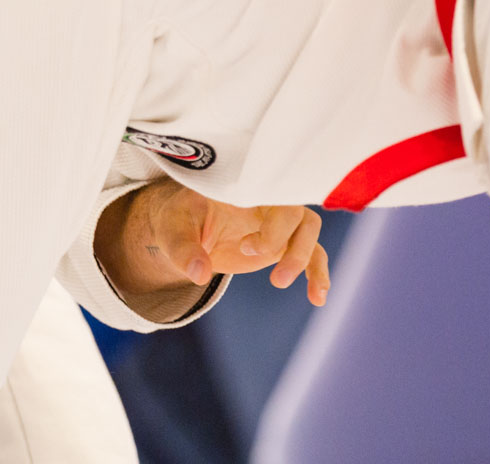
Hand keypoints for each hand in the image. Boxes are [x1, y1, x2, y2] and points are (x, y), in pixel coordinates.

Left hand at [97, 180, 330, 311]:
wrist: (180, 228)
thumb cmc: (176, 219)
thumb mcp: (172, 230)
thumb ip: (184, 250)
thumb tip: (199, 275)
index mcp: (242, 190)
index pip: (276, 196)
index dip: (273, 223)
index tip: (245, 247)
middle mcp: (264, 203)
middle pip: (300, 216)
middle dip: (289, 244)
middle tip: (251, 258)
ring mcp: (275, 223)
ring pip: (309, 233)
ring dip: (305, 260)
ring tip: (278, 282)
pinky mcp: (280, 244)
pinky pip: (312, 255)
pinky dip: (318, 274)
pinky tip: (317, 299)